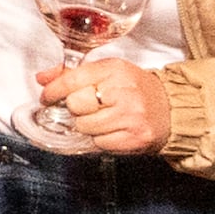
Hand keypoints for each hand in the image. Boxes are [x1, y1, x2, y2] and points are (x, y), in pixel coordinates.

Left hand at [32, 55, 163, 156]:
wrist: (172, 109)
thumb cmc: (135, 90)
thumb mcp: (108, 73)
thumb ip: (73, 74)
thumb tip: (42, 78)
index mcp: (115, 70)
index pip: (72, 79)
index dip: (53, 90)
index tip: (47, 97)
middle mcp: (124, 91)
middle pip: (75, 104)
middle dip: (75, 109)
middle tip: (87, 108)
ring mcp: (131, 116)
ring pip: (84, 126)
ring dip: (87, 125)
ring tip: (103, 119)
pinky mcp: (135, 138)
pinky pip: (99, 143)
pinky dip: (100, 139)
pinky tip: (112, 130)